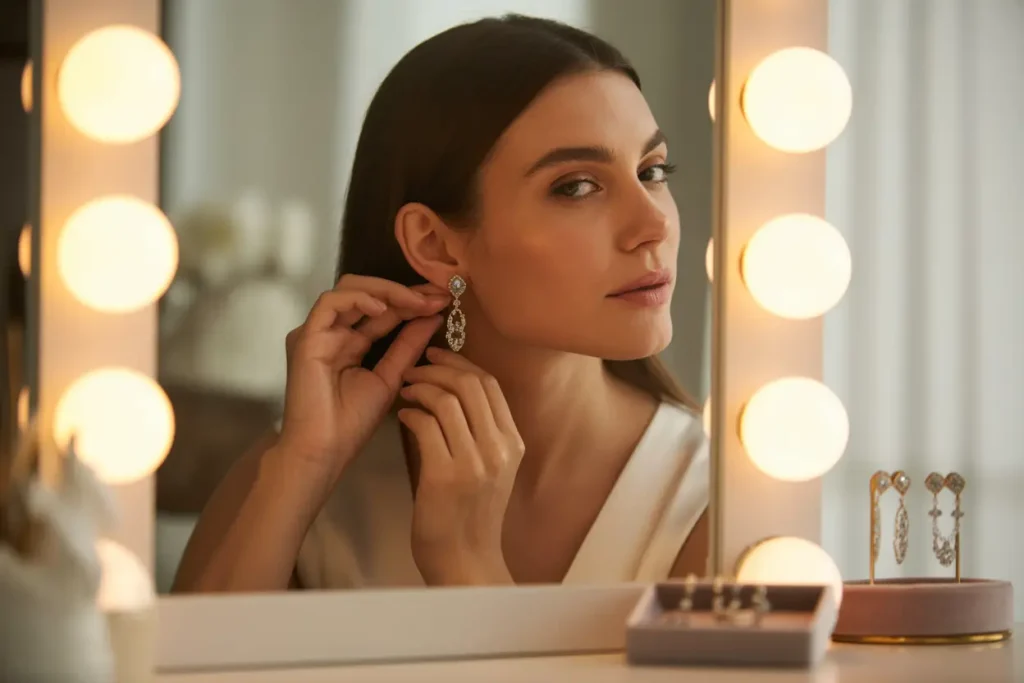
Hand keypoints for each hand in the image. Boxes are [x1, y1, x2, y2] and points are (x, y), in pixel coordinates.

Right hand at [275, 275, 449, 488]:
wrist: (324, 451)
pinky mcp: (306, 336)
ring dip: (387, 290)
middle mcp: (333, 332)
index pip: (383, 310)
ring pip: (349, 288)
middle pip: (368, 292)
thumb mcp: (391, 377)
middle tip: (436, 295)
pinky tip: (384, 308)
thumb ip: (408, 345)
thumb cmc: (352, 423)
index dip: (413, 301)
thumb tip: (434, 315)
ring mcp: (317, 332)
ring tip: (416, 302)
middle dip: (404, 290)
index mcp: (351, 342)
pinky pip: (330, 303)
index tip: (443, 300)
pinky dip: (358, 298)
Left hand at [397, 347, 524, 585]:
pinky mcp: (445, 477)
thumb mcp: (491, 471)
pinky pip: (425, 425)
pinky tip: (402, 416)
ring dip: (421, 386)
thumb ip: (480, 434)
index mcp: (513, 444)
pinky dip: (411, 413)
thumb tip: (452, 393)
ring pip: (447, 400)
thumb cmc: (471, 517)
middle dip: (439, 367)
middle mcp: (499, 449)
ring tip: (405, 388)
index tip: (438, 356)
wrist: (466, 563)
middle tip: (415, 366)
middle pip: (470, 385)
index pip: (490, 385)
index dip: (461, 362)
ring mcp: (474, 463)